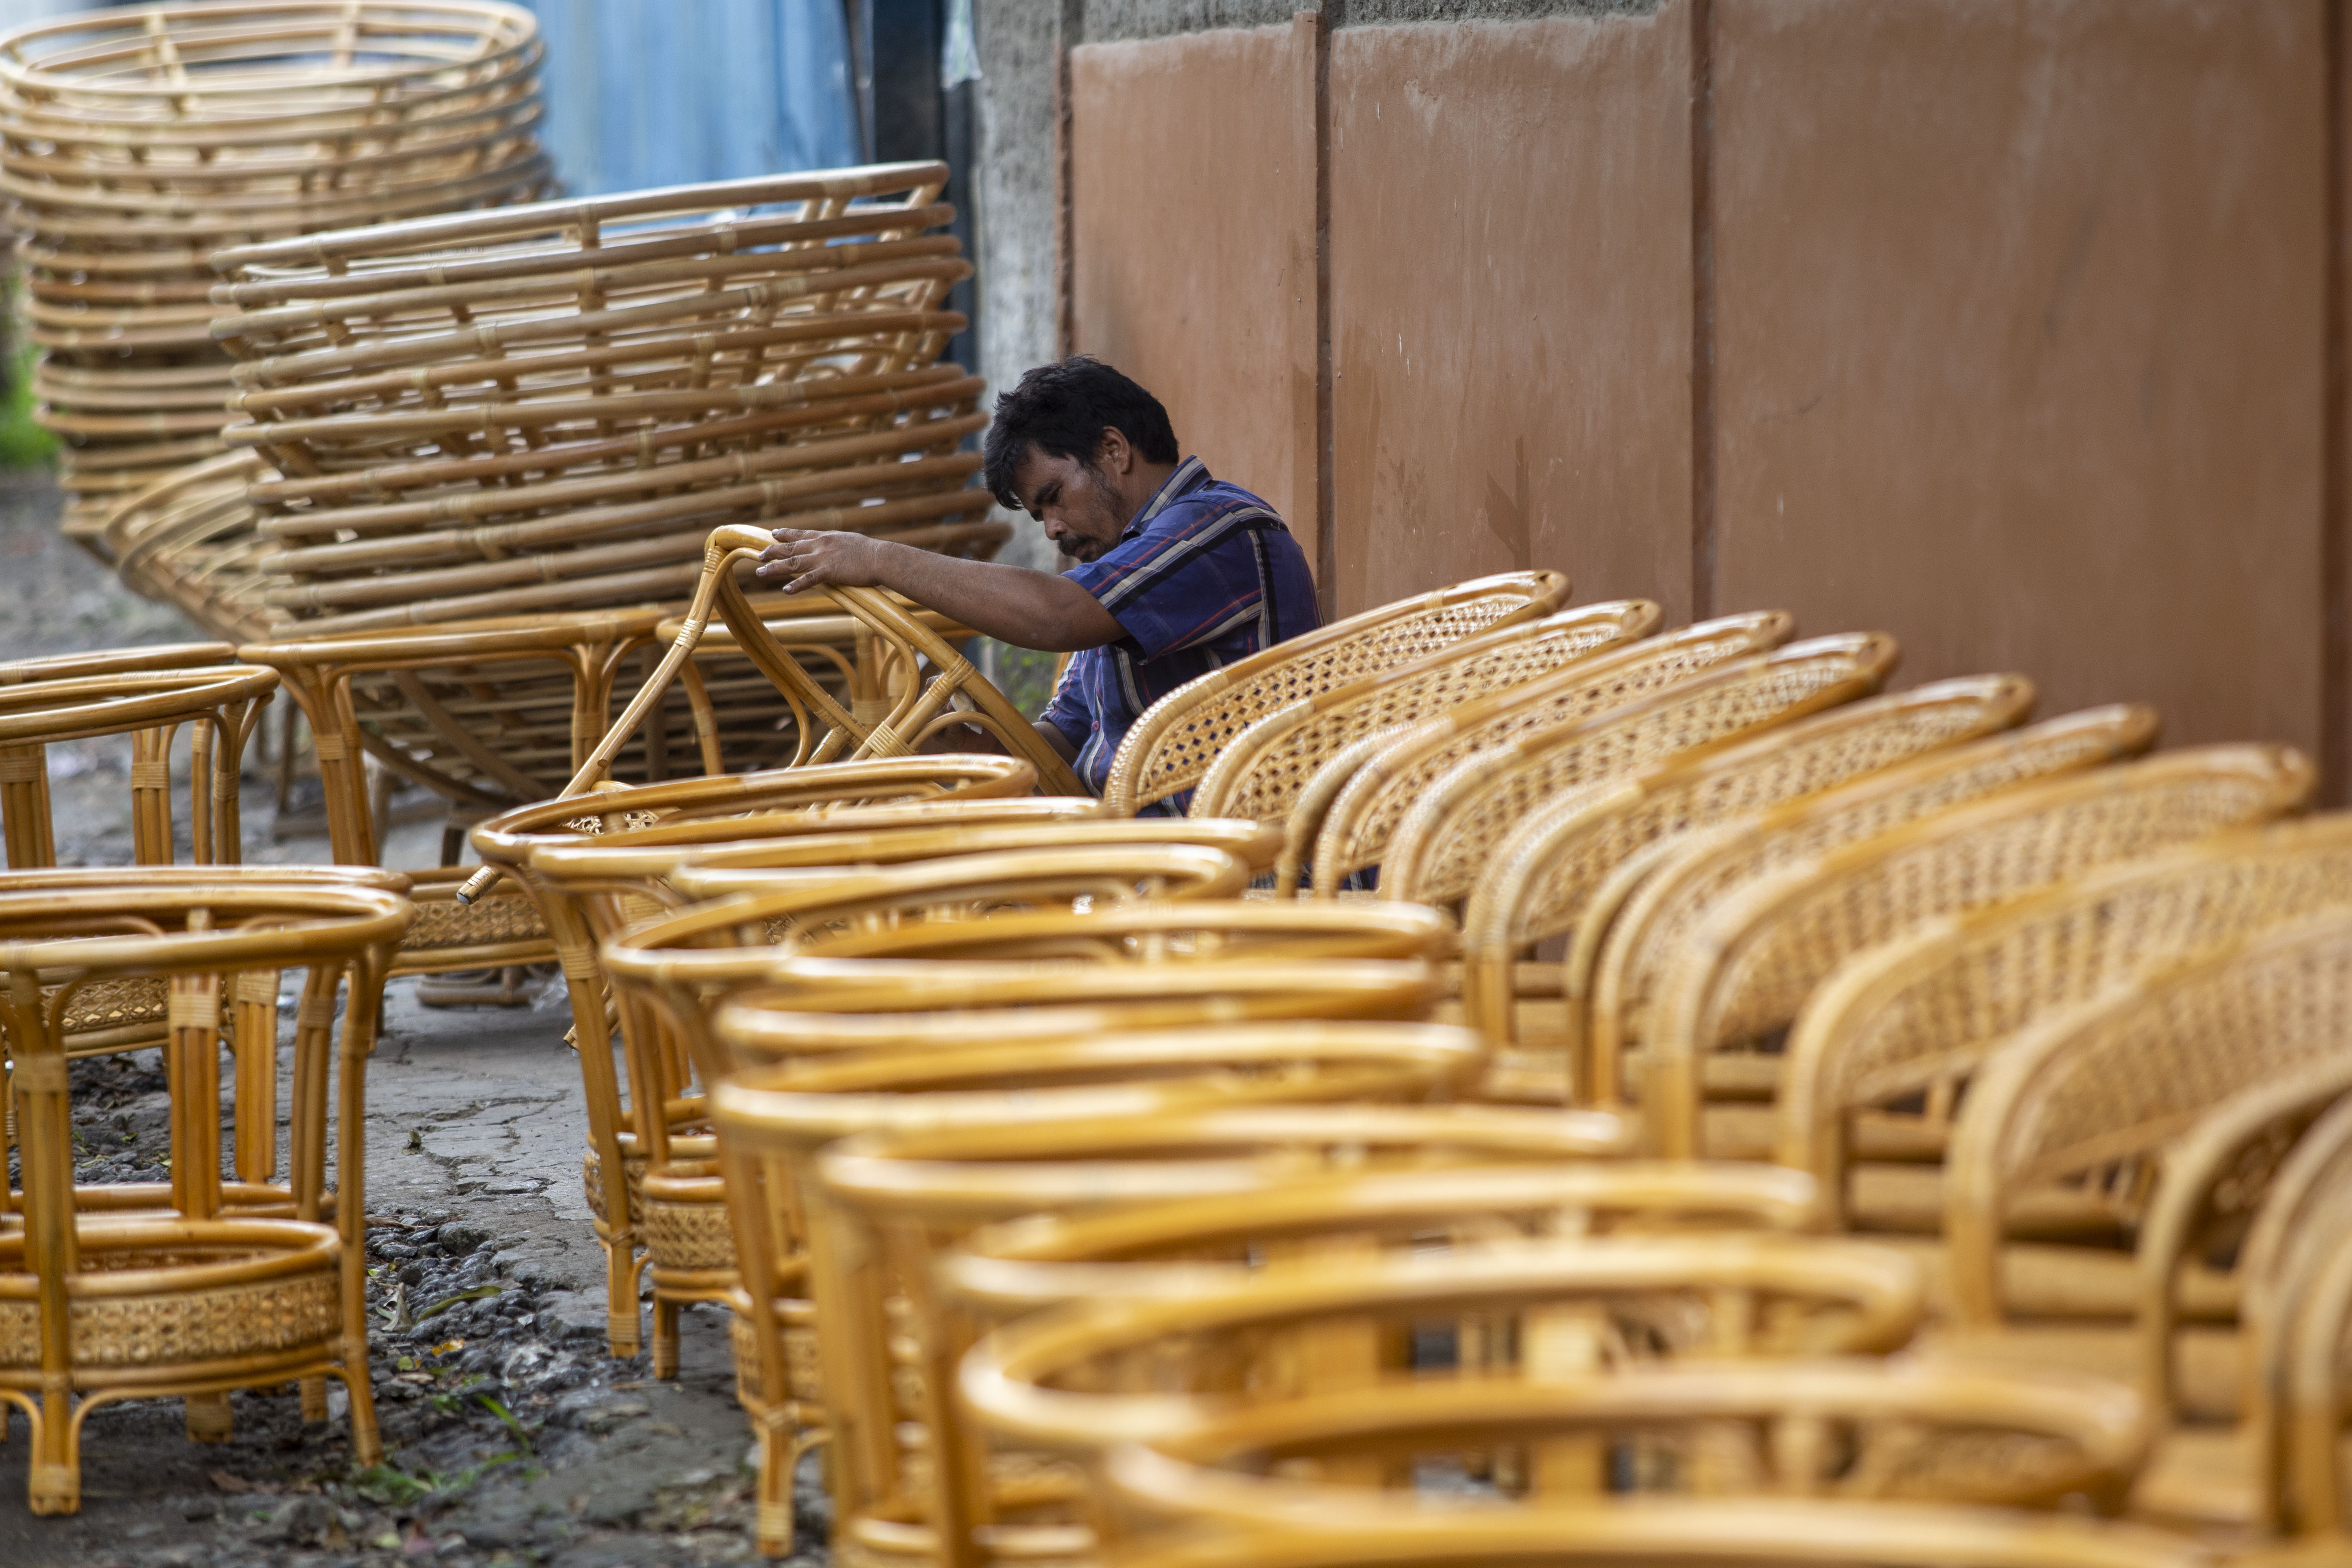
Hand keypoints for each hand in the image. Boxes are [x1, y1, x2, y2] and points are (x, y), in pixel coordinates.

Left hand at [755, 528, 886, 593]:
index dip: (785, 534)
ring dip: (774, 568)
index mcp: (826, 537)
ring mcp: (823, 558)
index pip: (801, 534)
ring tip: (760, 572)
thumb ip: (838, 545)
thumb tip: (836, 549)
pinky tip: (785, 590)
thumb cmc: (871, 552)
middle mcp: (820, 545)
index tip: (773, 534)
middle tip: (760, 555)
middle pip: (791, 547)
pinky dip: (796, 585)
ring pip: (792, 562)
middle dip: (773, 551)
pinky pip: (808, 579)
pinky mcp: (829, 571)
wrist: (881, 558)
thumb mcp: (850, 542)